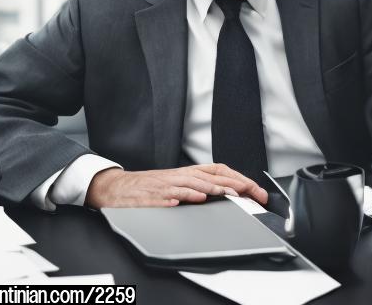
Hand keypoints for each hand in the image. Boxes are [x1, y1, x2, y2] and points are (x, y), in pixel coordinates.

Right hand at [85, 163, 268, 208]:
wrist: (117, 187)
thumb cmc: (148, 188)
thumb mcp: (176, 184)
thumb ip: (198, 187)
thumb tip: (225, 193)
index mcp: (188, 173)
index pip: (219, 171)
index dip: (239, 179)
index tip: (255, 190)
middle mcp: (180, 176)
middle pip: (212, 176)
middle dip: (234, 185)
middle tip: (251, 193)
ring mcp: (167, 184)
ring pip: (193, 184)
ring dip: (212, 189)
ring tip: (228, 195)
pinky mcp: (153, 194)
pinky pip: (168, 195)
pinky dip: (181, 196)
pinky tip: (192, 200)